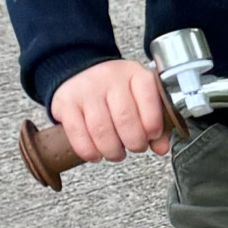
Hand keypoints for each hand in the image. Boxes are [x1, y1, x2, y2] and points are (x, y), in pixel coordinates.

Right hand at [51, 58, 171, 163]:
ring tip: (116, 153)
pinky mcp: (66, 104)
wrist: (79, 73)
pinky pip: (78, 134)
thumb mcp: (139, 97)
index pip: (149, 99)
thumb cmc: (114, 90)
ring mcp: (86, 90)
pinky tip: (96, 153)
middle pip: (125, 119)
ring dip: (112, 150)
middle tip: (135, 147)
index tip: (152, 136)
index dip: (153, 125)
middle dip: (134, 142)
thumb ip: (155, 122)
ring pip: (101, 130)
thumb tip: (162, 147)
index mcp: (134, 74)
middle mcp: (110, 78)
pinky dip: (89, 151)